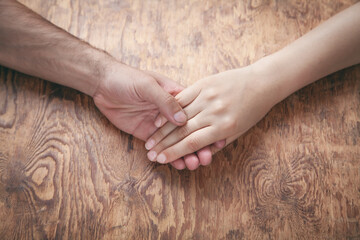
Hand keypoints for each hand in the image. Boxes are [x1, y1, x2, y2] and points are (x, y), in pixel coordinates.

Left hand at [93, 62, 219, 169]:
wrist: (104, 84)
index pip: (196, 114)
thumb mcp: (148, 86)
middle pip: (189, 131)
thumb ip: (165, 101)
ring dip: (186, 154)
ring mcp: (159, 125)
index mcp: (176, 96)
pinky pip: (161, 147)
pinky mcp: (147, 134)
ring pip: (176, 142)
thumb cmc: (128, 79)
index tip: (217, 140)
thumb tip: (183, 120)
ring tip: (193, 165)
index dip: (207, 127)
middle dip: (199, 145)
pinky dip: (169, 157)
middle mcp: (170, 112)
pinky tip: (177, 165)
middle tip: (205, 159)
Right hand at [145, 64, 276, 164]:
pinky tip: (157, 120)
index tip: (161, 160)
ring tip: (149, 141)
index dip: (174, 153)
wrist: (262, 82)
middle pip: (181, 132)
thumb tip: (197, 154)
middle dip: (163, 145)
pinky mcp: (204, 84)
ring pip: (179, 116)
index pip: (192, 144)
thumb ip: (217, 143)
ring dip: (161, 131)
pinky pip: (182, 98)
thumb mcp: (239, 132)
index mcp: (224, 128)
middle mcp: (215, 112)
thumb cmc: (252, 111)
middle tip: (149, 154)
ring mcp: (208, 96)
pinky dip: (169, 110)